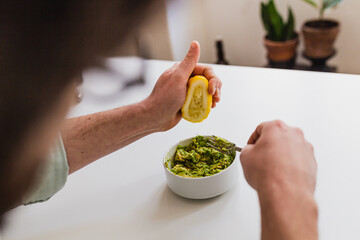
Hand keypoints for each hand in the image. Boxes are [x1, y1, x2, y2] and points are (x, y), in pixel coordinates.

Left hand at [144, 41, 221, 130]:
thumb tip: (195, 44)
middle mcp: (186, 79)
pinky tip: (207, 108)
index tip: (211, 90)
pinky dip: (207, 104)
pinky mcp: (188, 101)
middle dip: (215, 89)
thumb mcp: (178, 78)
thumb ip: (189, 62)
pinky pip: (202, 100)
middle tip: (215, 98)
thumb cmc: (164, 98)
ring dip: (212, 97)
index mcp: (183, 71)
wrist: (155, 117)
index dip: (213, 79)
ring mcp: (187, 91)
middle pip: (208, 80)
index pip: (206, 70)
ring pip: (206, 91)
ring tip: (213, 104)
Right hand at [241, 120, 317, 239]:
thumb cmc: (268, 174)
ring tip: (271, 168)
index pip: (261, 128)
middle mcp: (294, 134)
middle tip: (260, 157)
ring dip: (280, 155)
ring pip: (289, 147)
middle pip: (278, 136)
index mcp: (276, 128)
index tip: (251, 146)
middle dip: (269, 145)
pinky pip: (298, 159)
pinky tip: (281, 174)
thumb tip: (251, 152)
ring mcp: (305, 148)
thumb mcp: (245, 157)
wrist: (286, 193)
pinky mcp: (312, 162)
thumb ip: (248, 149)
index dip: (253, 139)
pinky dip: (290, 164)